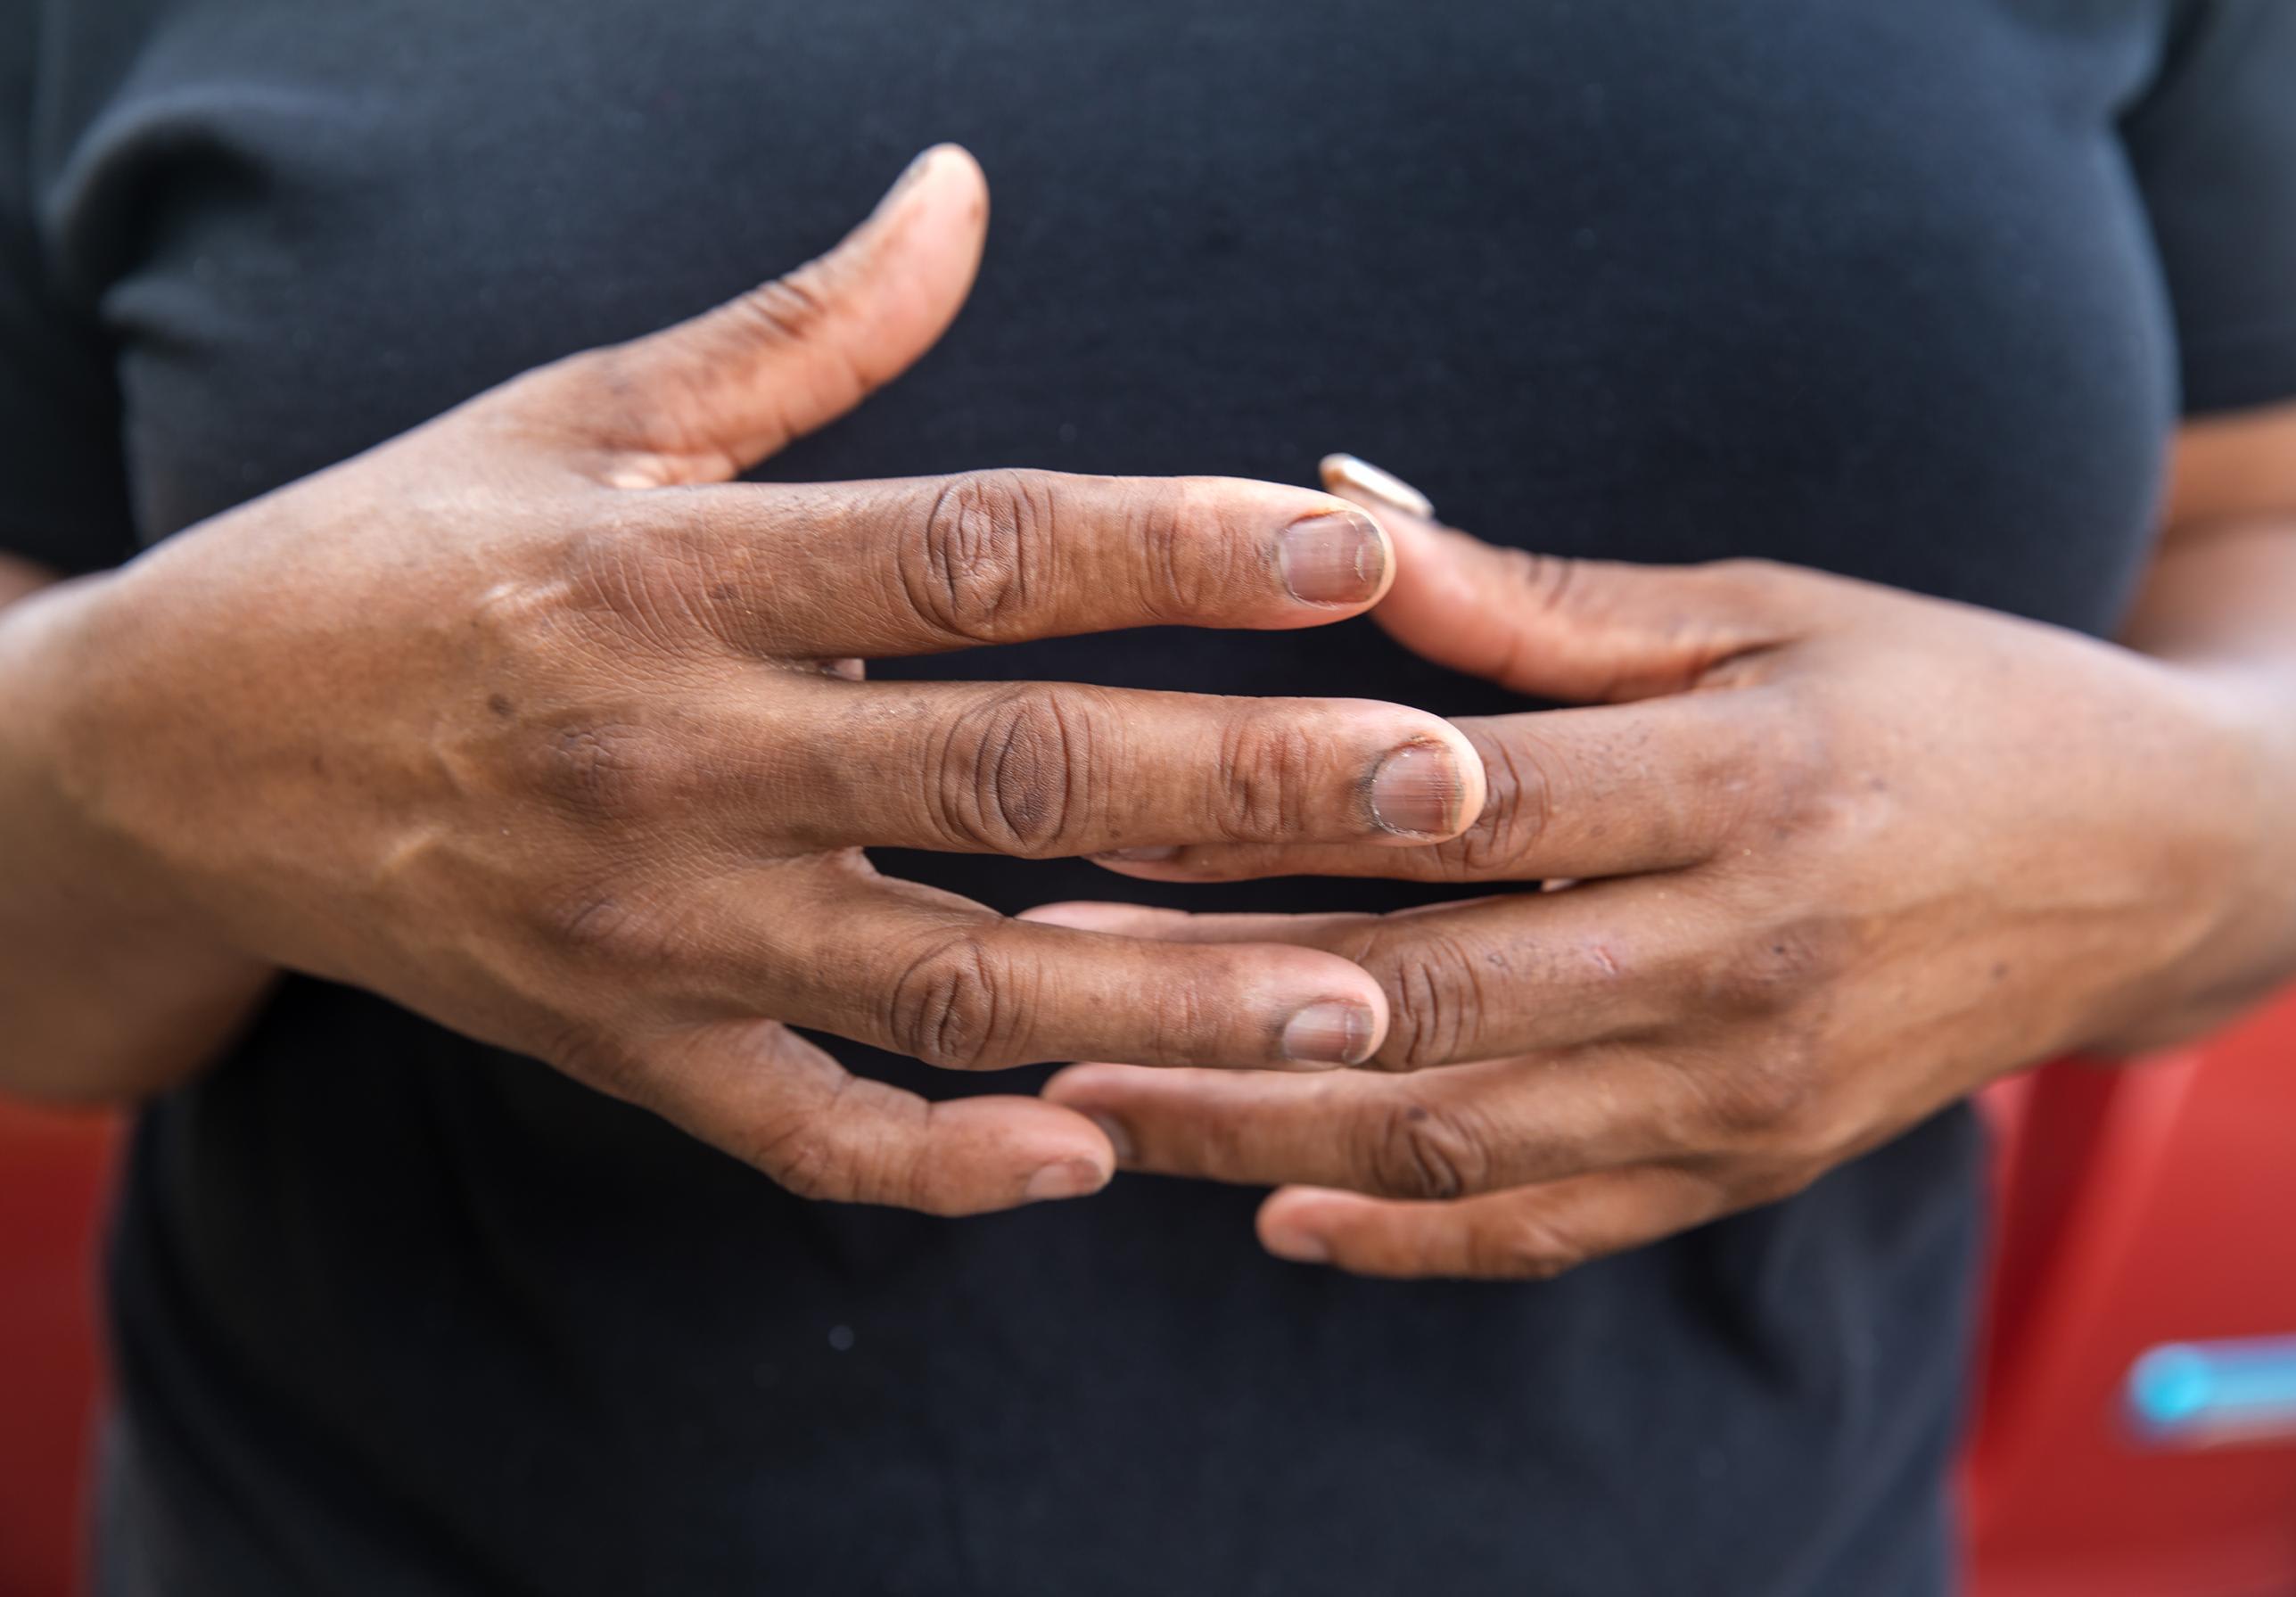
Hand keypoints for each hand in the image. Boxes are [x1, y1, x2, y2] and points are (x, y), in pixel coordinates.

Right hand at [21, 157, 1485, 1213]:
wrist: (177, 757)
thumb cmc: (404, 558)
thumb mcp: (579, 414)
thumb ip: (799, 330)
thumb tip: (963, 183)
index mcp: (679, 574)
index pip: (968, 551)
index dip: (1170, 547)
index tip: (1354, 551)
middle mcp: (676, 758)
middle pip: (1001, 773)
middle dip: (1236, 786)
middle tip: (1449, 790)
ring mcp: (650, 929)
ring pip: (943, 980)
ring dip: (1159, 1005)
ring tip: (1357, 1014)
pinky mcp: (621, 1052)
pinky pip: (799, 1135)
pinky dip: (940, 1166)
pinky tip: (1087, 1160)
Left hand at [1038, 456, 2288, 1273]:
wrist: (2148, 861)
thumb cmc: (1938, 699)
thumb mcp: (1767, 612)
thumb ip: (1543, 604)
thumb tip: (1336, 517)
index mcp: (1746, 784)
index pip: (1462, 814)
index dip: (1268, 821)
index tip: (1096, 818)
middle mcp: (1744, 958)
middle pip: (1429, 1001)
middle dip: (1210, 1001)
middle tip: (1029, 985)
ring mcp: (1746, 1089)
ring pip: (1461, 1139)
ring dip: (1257, 1133)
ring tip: (1093, 1104)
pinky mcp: (1748, 1166)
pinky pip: (1556, 1227)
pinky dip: (1411, 1235)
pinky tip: (1278, 1214)